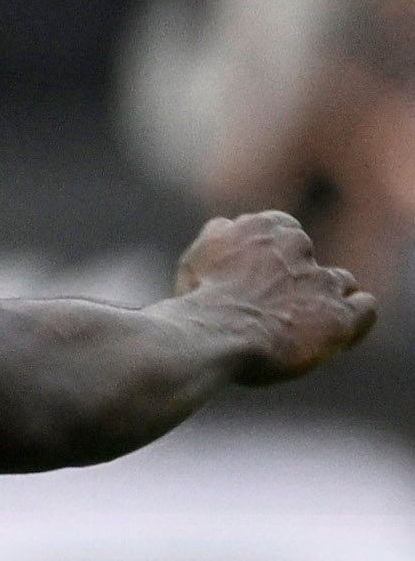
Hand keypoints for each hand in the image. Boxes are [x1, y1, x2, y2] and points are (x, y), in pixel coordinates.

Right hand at [184, 209, 378, 384]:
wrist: (213, 334)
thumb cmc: (199, 300)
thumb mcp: (197, 257)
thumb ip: (218, 238)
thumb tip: (225, 225)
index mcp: (264, 227)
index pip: (281, 230)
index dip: (272, 256)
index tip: (259, 278)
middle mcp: (298, 246)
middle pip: (307, 257)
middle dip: (297, 278)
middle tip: (273, 307)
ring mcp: (322, 280)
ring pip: (340, 282)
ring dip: (326, 299)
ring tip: (305, 326)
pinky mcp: (339, 314)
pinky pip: (364, 307)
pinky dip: (355, 318)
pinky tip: (335, 335)